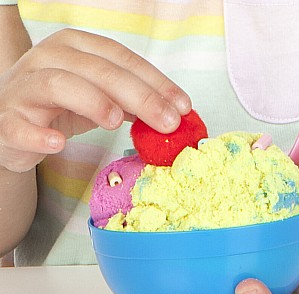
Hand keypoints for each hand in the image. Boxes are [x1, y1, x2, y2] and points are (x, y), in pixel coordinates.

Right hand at [0, 28, 190, 172]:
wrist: (12, 124)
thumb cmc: (59, 107)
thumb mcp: (100, 98)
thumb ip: (131, 101)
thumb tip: (173, 112)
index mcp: (75, 48)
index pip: (121, 58)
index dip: (155, 81)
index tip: (183, 106)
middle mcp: (49, 59)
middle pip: (98, 69)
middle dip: (139, 95)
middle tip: (167, 120)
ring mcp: (25, 88)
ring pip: (57, 84)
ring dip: (92, 101)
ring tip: (116, 121)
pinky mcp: (7, 120)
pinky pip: (19, 125)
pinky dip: (39, 135)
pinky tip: (58, 143)